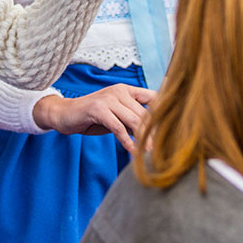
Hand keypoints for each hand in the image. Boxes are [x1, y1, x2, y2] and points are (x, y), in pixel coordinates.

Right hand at [32, 83, 155, 151]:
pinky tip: (133, 152)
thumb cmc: (93, 116)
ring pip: (133, 120)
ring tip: (150, 153)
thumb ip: (132, 118)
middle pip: (144, 113)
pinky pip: (118, 128)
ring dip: (143, 138)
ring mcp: (108, 99)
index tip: (176, 126)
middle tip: (163, 148)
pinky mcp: (99, 110)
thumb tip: (155, 131)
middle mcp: (119, 91)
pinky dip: (127, 141)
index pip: (152, 97)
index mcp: (126, 90)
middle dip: (154, 132)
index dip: (165, 110)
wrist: (65, 114)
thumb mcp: (116, 115)